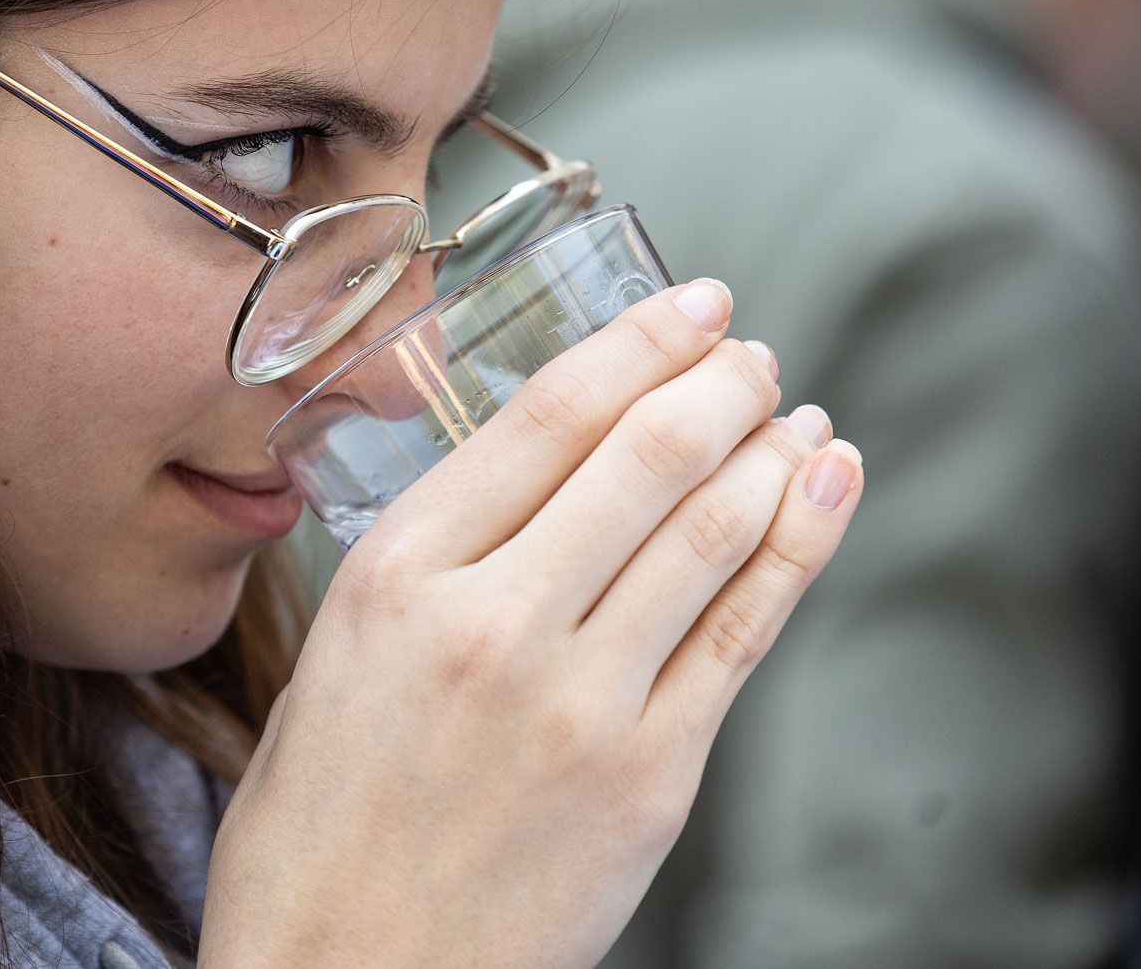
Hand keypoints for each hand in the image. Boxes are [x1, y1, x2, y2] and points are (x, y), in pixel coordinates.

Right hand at [200, 280, 862, 967]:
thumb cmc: (314, 835)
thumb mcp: (330, 662)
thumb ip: (423, 567)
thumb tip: (525, 484)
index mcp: (394, 579)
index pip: (544, 417)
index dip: (638, 343)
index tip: (689, 304)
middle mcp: (493, 623)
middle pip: (646, 456)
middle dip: (721, 381)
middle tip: (749, 352)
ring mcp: (583, 701)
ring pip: (713, 528)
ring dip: (771, 447)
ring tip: (792, 409)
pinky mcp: (651, 776)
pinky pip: (745, 627)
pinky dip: (800, 539)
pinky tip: (825, 484)